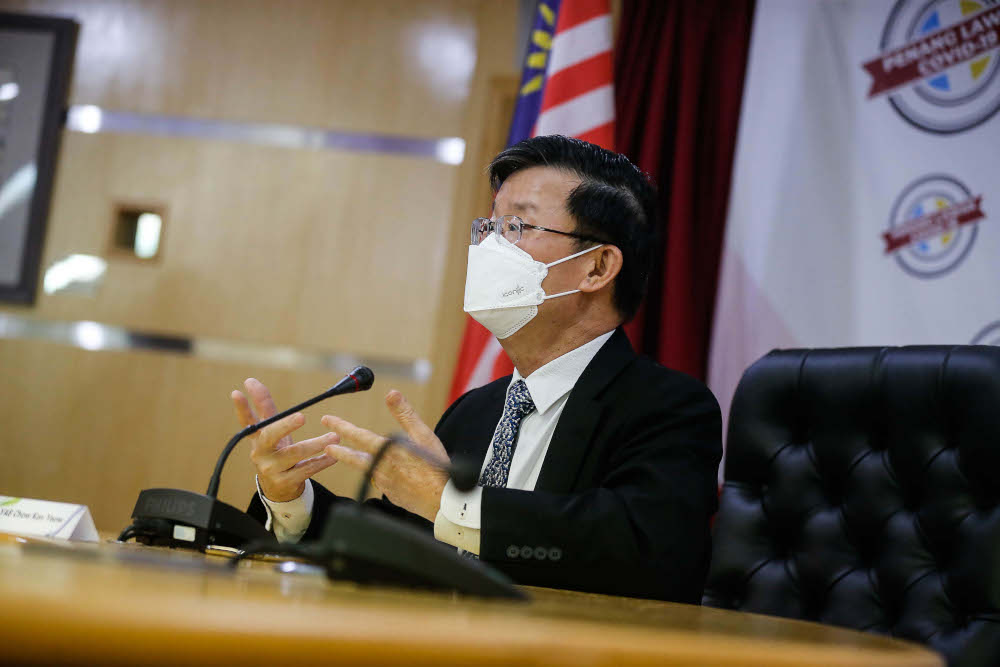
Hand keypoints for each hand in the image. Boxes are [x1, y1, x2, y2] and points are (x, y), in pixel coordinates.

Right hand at [231, 378, 338, 501]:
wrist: (279, 488)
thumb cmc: (276, 452)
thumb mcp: (271, 431)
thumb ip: (265, 407)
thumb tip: (251, 380)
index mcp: (256, 438)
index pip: (247, 420)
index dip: (241, 407)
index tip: (237, 392)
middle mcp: (260, 453)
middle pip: (270, 437)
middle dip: (285, 425)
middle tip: (302, 416)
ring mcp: (271, 469)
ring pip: (295, 454)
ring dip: (316, 444)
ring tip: (335, 436)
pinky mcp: (285, 482)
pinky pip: (306, 469)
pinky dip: (322, 462)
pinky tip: (334, 456)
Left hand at [321, 390, 450, 521]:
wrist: (443, 501)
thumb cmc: (436, 466)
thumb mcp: (424, 435)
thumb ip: (405, 414)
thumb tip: (391, 393)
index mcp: (387, 450)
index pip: (358, 436)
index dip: (341, 426)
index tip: (327, 419)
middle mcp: (381, 468)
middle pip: (353, 457)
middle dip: (338, 449)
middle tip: (326, 445)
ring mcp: (384, 484)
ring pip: (364, 469)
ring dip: (352, 460)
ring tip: (342, 455)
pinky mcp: (390, 495)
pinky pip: (378, 481)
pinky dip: (374, 472)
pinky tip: (378, 470)